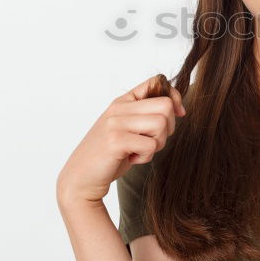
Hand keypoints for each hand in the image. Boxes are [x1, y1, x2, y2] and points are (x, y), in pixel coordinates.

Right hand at [56, 74, 185, 204]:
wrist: (80, 178)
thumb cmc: (108, 155)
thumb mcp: (127, 128)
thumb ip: (145, 116)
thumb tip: (179, 109)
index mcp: (122, 101)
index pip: (156, 82)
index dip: (174, 97)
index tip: (178, 114)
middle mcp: (118, 108)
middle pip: (165, 106)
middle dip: (168, 128)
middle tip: (151, 141)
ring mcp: (115, 123)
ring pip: (161, 124)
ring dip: (157, 143)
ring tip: (139, 150)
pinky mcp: (116, 141)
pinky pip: (151, 145)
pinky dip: (146, 157)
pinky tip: (131, 159)